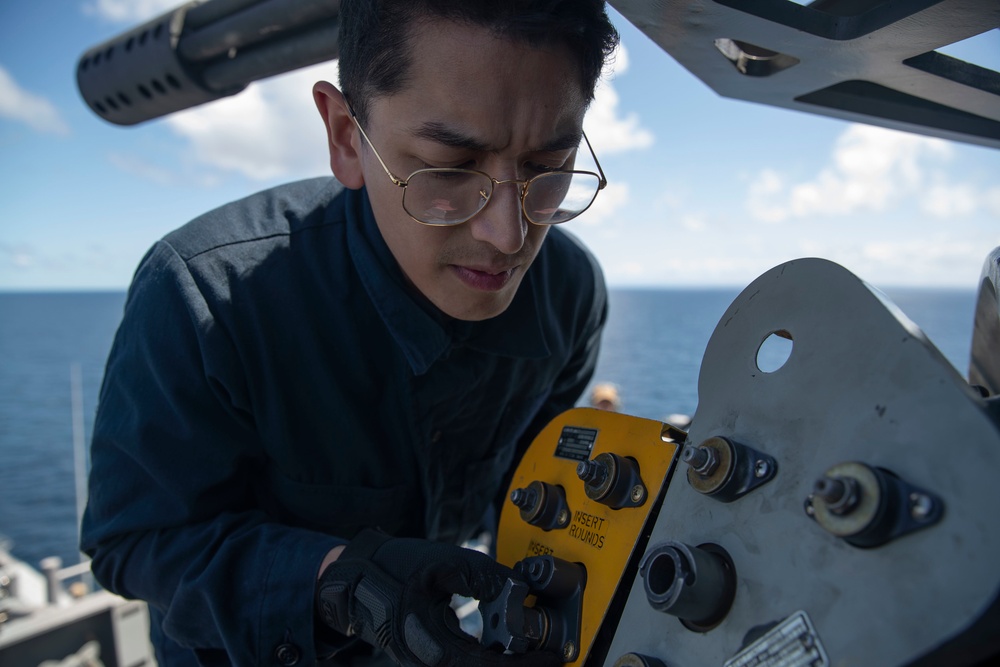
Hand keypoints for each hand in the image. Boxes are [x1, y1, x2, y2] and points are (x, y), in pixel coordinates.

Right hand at [316, 529, 560, 666]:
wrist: (352, 577)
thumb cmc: (390, 570)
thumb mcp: (444, 564)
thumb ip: (486, 576)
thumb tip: (520, 589)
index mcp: (435, 648)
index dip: (527, 666)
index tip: (553, 659)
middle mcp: (432, 664)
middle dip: (520, 664)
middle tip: (549, 652)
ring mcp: (430, 662)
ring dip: (504, 658)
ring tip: (527, 640)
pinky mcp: (431, 655)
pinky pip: (467, 661)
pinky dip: (488, 652)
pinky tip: (501, 635)